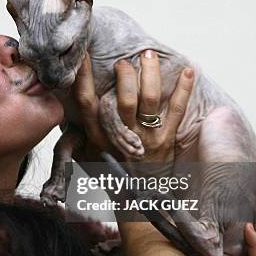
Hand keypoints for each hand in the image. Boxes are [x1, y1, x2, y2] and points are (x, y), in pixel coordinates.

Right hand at [72, 49, 194, 165]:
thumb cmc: (112, 174)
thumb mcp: (88, 155)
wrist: (137, 200)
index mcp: (97, 137)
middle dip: (124, 74)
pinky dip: (183, 90)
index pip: (87, 102)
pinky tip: (188, 71)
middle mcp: (120, 136)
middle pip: (122, 99)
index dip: (83, 78)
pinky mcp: (166, 142)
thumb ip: (77, 133)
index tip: (82, 55)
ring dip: (150, 73)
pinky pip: (175, 111)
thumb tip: (67, 108)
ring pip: (147, 99)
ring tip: (149, 55)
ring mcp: (144, 138)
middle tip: (124, 60)